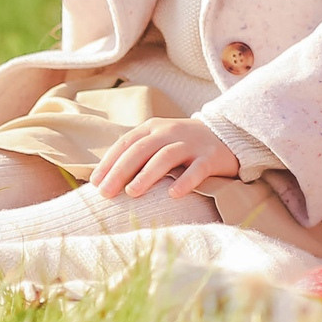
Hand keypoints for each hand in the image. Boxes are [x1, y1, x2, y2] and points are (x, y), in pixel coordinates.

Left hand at [90, 118, 239, 200]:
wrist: (227, 135)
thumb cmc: (184, 146)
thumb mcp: (159, 142)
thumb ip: (137, 155)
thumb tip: (104, 180)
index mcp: (154, 127)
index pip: (126, 143)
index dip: (109, 162)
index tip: (94, 183)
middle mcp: (170, 131)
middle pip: (141, 149)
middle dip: (121, 171)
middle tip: (106, 193)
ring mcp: (191, 143)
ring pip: (166, 156)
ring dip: (147, 174)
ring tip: (133, 192)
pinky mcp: (211, 156)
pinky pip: (197, 169)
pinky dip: (185, 181)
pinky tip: (173, 194)